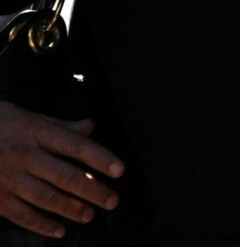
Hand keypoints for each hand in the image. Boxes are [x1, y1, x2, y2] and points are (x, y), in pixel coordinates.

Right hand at [0, 101, 123, 238]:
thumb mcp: (26, 116)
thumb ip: (59, 126)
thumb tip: (90, 127)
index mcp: (34, 130)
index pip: (74, 145)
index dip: (100, 157)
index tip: (120, 170)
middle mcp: (22, 154)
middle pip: (64, 175)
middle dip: (92, 190)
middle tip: (112, 201)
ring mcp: (6, 177)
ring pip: (45, 197)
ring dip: (71, 208)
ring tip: (89, 215)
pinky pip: (20, 214)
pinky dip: (41, 224)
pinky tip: (59, 230)